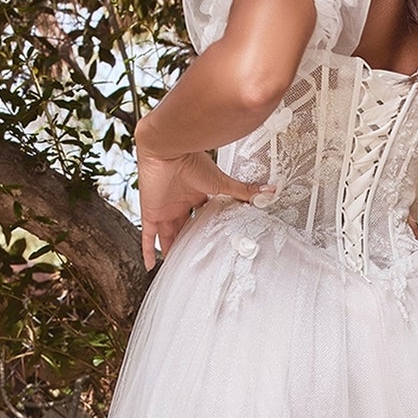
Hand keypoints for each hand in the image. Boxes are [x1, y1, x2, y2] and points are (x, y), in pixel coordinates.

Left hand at [135, 123, 271, 271]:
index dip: (205, 229)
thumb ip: (244, 192)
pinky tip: (148, 265)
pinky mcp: (150, 214)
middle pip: (183, 229)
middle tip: (193, 261)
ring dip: (170, 250)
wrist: (168, 149)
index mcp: (195, 196)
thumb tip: (270, 191)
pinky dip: (147, 251)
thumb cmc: (192, 160)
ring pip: (166, 236)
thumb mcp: (221, 183)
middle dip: (187, 244)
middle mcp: (179, 204)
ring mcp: (164, 210)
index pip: (201, 217)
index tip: (212, 243)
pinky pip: (148, 237)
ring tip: (175, 268)